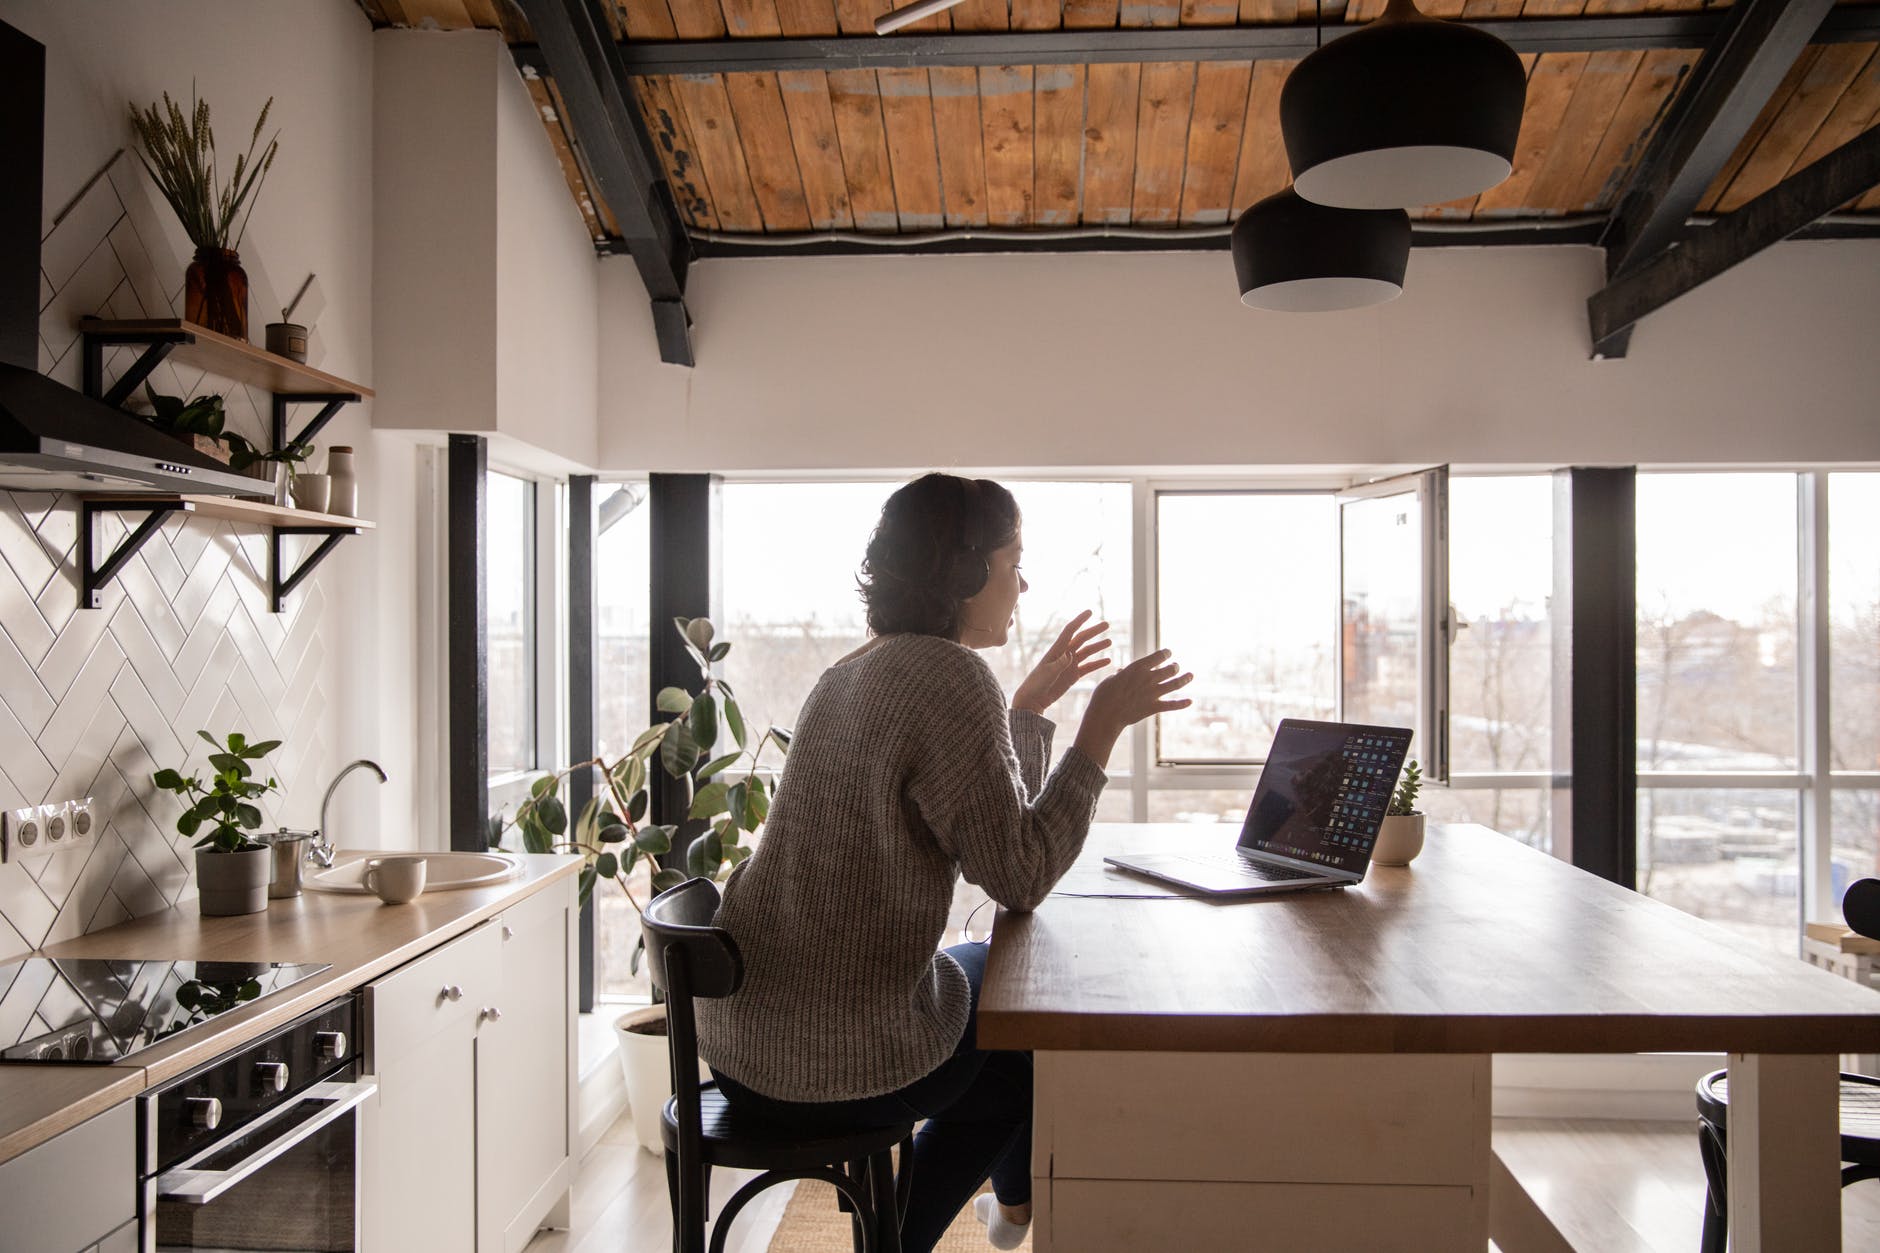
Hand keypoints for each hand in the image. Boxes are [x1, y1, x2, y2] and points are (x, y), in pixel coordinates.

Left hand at [1012, 610, 1112, 715]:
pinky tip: (1108, 660)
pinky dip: (1098, 663)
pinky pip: (1088, 667)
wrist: (1033, 699)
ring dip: (1098, 646)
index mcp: (1057, 650)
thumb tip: (1070, 655)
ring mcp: (1070, 665)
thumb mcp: (1047, 674)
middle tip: (1107, 624)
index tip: (1090, 612)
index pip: (1070, 631)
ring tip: (1110, 641)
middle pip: (1082, 639)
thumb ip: (1059, 664)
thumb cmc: (1036, 684)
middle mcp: (1065, 655)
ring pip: (1087, 652)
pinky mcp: (1073, 675)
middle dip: (1094, 631)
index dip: (1080, 620)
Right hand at [1073, 649, 1193, 767]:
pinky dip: (1182, 703)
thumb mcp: (1111, 679)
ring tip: (1190, 675)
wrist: (1105, 714)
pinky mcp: (1154, 707)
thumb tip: (1123, 672)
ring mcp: (1153, 693)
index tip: (1168, 653)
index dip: (1166, 653)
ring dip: (1185, 679)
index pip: (1159, 656)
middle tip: (1175, 666)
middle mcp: (1148, 678)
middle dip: (1175, 666)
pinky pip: (1172, 705)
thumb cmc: (1104, 695)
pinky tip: (1190, 702)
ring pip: (1175, 683)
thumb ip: (1122, 675)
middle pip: (1170, 669)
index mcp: (1138, 668)